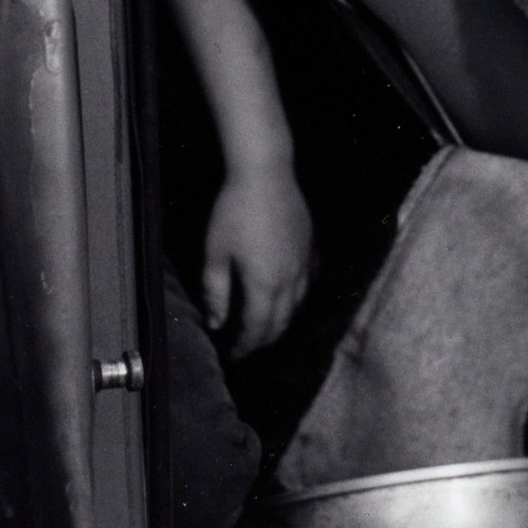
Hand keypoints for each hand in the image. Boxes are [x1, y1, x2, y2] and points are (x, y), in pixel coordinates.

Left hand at [202, 158, 313, 353]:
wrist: (265, 171)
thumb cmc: (234, 210)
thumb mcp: (215, 253)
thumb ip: (216, 292)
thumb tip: (217, 324)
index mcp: (265, 284)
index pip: (257, 329)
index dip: (245, 347)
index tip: (233, 356)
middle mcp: (291, 279)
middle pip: (281, 323)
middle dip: (264, 340)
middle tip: (247, 346)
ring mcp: (305, 262)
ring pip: (299, 305)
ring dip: (282, 321)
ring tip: (266, 326)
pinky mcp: (312, 246)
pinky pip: (310, 282)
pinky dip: (299, 298)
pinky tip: (290, 296)